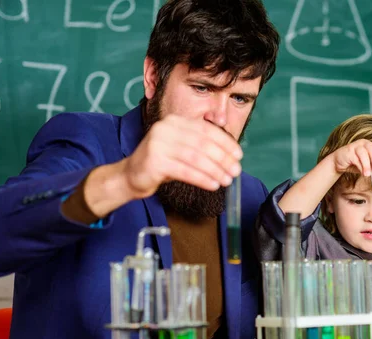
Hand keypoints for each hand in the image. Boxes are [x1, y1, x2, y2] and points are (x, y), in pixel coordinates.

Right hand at [121, 114, 242, 198]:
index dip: (225, 142)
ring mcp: (158, 143)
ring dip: (215, 170)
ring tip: (227, 180)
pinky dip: (202, 179)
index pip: (206, 129)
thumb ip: (202, 146)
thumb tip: (231, 154)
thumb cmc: (163, 162)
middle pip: (203, 143)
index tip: (238, 155)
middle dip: (223, 158)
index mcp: (175, 121)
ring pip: (196, 158)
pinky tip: (213, 185)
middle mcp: (166, 128)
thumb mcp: (183, 148)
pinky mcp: (154, 161)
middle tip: (236, 170)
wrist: (132, 175)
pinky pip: (185, 171)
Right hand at [331, 139, 371, 176]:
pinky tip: (362, 172)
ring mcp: (355, 146)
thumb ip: (371, 167)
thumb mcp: (364, 165)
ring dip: (367, 165)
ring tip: (368, 174)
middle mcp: (363, 143)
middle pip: (371, 149)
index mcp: (369, 145)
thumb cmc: (353, 163)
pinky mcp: (348, 151)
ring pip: (363, 153)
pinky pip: (356, 159)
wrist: (337, 163)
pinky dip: (360, 166)